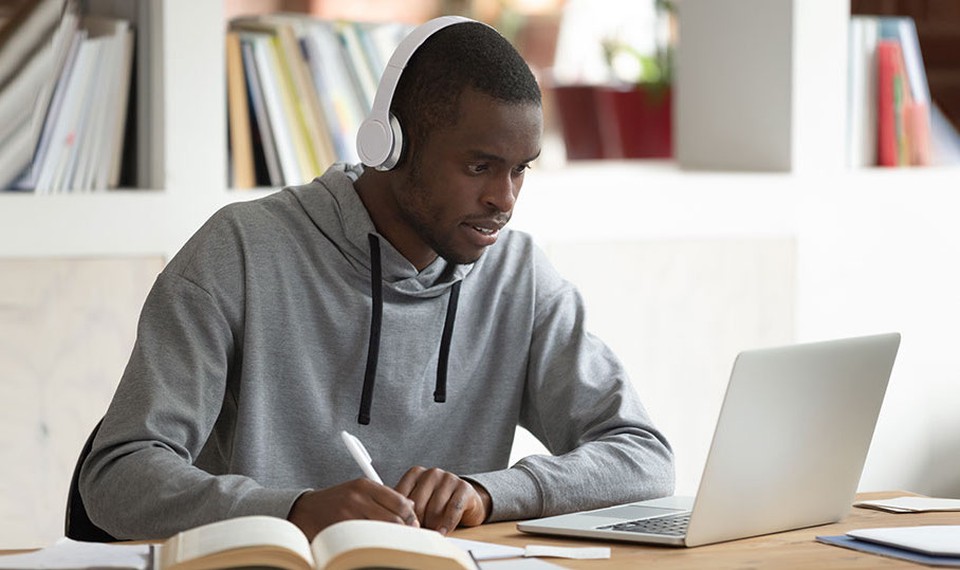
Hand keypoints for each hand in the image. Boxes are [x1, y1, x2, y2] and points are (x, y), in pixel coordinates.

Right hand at [287, 478, 418, 539]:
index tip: (413, 525)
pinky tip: (375, 545)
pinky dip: (375, 544)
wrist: (305, 510)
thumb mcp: (358, 491)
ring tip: (391, 542)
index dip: (411, 516)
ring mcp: (349, 514)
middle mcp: (358, 498)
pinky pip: (368, 541)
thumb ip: (383, 496)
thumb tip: (411, 507)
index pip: (401, 502)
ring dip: (391, 539)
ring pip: (383, 531)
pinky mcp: (341, 530)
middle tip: (406, 538)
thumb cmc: (336, 502)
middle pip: (395, 519)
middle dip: (404, 530)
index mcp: (365, 485)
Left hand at [395, 466, 490, 534]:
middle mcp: (431, 473)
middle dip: (418, 523)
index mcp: (415, 473)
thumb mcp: (418, 502)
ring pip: (434, 510)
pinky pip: (453, 509)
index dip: (402, 517)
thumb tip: (392, 523)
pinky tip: (443, 532)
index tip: (402, 529)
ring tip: (432, 533)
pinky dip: (447, 524)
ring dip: (433, 526)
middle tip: (417, 535)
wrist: (466, 501)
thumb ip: (405, 508)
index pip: (402, 497)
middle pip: (418, 505)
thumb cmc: (436, 504)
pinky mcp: (464, 487)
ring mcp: (448, 478)